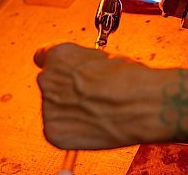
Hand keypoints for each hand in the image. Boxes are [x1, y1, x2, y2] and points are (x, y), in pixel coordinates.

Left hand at [35, 43, 173, 149]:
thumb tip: (81, 72)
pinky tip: (92, 125)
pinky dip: (72, 130)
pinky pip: (58, 130)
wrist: (144, 104)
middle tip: (91, 96)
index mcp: (59, 56)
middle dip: (66, 90)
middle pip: (50, 84)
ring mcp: (48, 107)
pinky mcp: (53, 132)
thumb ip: (82, 64)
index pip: (43, 57)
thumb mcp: (103, 57)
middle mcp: (48, 79)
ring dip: (70, 111)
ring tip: (97, 111)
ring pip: (55, 108)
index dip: (58, 67)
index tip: (65, 73)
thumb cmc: (130, 78)